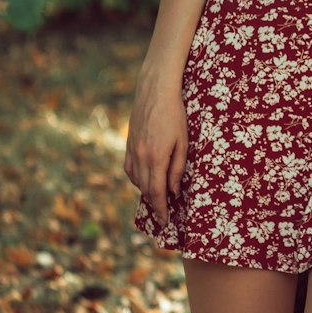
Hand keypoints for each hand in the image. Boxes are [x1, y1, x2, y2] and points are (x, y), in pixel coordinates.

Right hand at [124, 69, 187, 226]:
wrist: (155, 92)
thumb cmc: (175, 115)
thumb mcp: (183, 143)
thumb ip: (177, 169)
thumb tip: (174, 192)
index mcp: (156, 158)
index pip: (157, 192)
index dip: (161, 209)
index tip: (165, 221)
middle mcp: (141, 157)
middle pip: (146, 189)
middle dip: (155, 205)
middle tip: (163, 216)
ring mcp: (132, 150)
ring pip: (136, 180)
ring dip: (146, 192)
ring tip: (157, 199)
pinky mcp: (128, 143)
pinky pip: (129, 169)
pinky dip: (136, 179)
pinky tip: (144, 180)